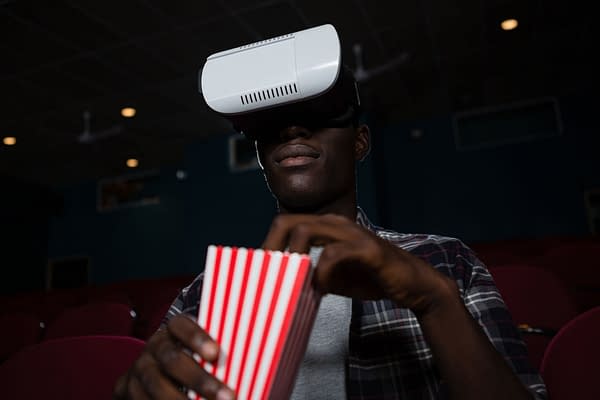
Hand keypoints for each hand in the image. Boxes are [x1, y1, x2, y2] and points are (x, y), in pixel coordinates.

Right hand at [113, 315, 235, 399]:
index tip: (216, 353)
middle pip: (172, 360)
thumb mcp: (201, 349)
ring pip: (155, 386)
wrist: (154, 370)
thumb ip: (217, 353)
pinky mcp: (125, 390)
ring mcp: (137, 369)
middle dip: (199, 380)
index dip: (197, 337)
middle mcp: (153, 347)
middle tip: (228, 396)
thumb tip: (255, 357)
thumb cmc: (192, 358)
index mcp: (172, 330)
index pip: (181, 326)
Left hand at [262, 213, 455, 314]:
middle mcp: (335, 224)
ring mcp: (351, 234)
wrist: (413, 283)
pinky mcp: (367, 249)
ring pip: (306, 230)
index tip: (257, 269)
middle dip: (269, 247)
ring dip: (290, 255)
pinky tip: (321, 288)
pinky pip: (333, 254)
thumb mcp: (333, 277)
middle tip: (262, 274)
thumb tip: (282, 287)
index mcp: (325, 227)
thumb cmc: (371, 277)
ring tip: (286, 279)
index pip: (285, 224)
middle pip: (287, 222)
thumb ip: (310, 276)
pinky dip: (321, 272)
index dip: (267, 244)